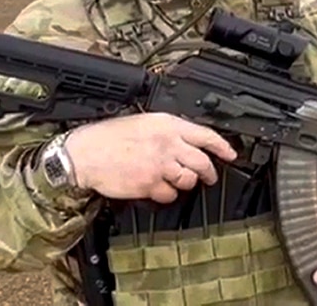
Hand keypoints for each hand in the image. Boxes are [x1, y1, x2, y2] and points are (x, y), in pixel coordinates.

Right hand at [64, 112, 237, 202]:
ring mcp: (160, 166)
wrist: (85, 154)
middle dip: (209, 172)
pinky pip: (169, 194)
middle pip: (202, 162)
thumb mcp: (142, 121)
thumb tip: (185, 140)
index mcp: (167, 124)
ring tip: (178, 180)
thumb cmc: (107, 137)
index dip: (223, 147)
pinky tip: (158, 188)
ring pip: (188, 180)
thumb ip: (167, 130)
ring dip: (186, 182)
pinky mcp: (150, 185)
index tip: (231, 154)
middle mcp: (168, 144)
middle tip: (210, 176)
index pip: (205, 135)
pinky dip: (167, 194)